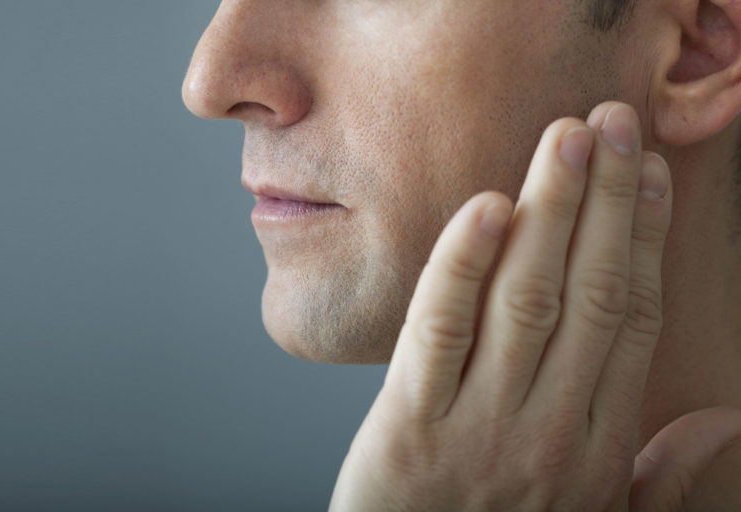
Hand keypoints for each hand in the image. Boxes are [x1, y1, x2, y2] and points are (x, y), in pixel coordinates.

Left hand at [329, 102, 740, 510]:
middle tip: (612, 123)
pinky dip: (462, 265)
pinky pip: (439, 330)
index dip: (641, 238)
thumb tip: (725, 421)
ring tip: (565, 140)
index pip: (629, 318)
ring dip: (550, 212)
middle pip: (587, 293)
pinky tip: (487, 207)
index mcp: (597, 445)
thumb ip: (659, 476)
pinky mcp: (407, 426)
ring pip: (525, 298)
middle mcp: (548, 429)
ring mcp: (478, 427)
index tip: (647, 174)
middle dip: (604, 201)